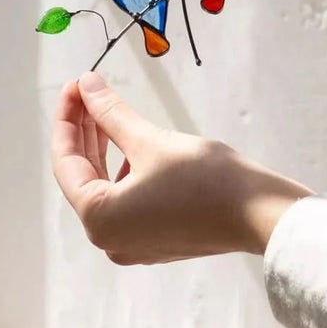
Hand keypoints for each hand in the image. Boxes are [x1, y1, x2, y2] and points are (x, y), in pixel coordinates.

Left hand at [52, 74, 310, 264]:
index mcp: (99, 219)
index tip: (75, 84)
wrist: (260, 215)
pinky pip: (126, 200)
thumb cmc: (206, 179)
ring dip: (104, 148)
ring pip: (105, 187)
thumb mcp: (150, 140)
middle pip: (84, 175)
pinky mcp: (155, 240)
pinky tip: (131, 142)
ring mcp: (133, 244)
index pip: (66, 161)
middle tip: (89, 90)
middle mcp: (109, 239)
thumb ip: (111, 113)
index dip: (68, 117)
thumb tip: (86, 84)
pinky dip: (124, 169)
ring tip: (108, 110)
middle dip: (85, 130)